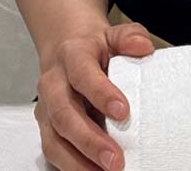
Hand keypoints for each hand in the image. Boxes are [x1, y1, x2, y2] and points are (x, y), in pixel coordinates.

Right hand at [34, 19, 156, 170]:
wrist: (65, 47)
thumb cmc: (94, 46)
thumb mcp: (113, 33)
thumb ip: (129, 37)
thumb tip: (144, 46)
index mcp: (72, 56)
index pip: (83, 74)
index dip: (101, 93)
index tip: (123, 111)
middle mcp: (53, 83)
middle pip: (64, 114)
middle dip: (89, 140)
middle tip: (115, 159)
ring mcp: (46, 108)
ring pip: (53, 139)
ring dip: (78, 161)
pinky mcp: (46, 127)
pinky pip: (53, 151)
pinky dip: (71, 166)